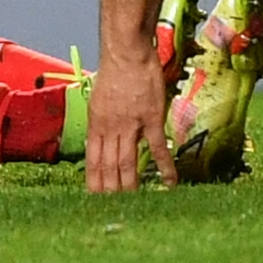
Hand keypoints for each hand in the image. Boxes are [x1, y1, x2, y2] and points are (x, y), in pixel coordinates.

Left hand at [83, 49, 172, 193]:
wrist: (127, 52)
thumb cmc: (114, 72)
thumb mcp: (99, 99)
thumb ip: (101, 122)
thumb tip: (100, 139)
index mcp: (96, 123)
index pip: (92, 160)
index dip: (93, 181)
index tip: (94, 199)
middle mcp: (110, 127)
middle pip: (108, 166)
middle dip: (109, 190)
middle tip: (111, 210)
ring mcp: (130, 124)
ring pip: (127, 161)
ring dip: (130, 185)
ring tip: (133, 203)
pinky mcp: (151, 118)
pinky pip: (158, 148)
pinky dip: (164, 167)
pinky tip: (170, 183)